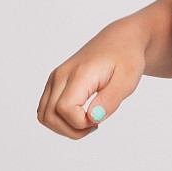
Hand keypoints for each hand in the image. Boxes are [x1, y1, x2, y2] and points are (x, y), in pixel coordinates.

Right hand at [37, 21, 145, 139]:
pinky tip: (81, 116)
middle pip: (49, 116)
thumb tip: (93, 118)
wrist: (120, 40)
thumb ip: (110, 100)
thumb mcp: (127, 80)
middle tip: (95, 124)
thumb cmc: (126, 58)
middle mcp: (60, 76)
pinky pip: (47, 109)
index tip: (100, 118)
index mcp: (79, 74)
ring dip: (64, 128)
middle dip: (72, 130)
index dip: (81, 123)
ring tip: (89, 121)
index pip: (64, 109)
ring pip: (44, 115)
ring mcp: (55, 79)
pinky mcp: (55, 83)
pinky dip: (61, 120)